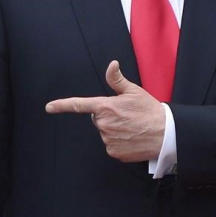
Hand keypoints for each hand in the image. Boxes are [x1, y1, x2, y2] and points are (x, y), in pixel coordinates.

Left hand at [45, 60, 164, 161]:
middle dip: (108, 116)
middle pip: (98, 119)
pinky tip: (132, 138)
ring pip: (105, 132)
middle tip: (126, 116)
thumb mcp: (134, 91)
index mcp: (105, 107)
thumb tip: (112, 64)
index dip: (62, 105)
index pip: (79, 105)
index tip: (49, 107)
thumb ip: (117, 79)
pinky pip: (111, 145)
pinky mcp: (114, 152)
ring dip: (114, 129)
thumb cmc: (150, 110)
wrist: (166, 133)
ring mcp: (108, 139)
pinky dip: (119, 142)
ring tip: (132, 127)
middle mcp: (103, 124)